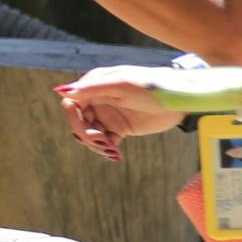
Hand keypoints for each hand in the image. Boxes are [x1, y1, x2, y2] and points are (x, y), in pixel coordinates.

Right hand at [53, 66, 188, 161]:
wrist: (181, 99)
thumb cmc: (152, 85)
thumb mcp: (122, 85)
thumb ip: (92, 88)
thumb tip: (61, 90)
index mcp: (94, 85)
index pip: (71, 103)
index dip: (74, 118)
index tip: (87, 128)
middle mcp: (97, 100)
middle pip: (78, 121)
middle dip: (86, 134)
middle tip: (103, 141)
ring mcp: (108, 115)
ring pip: (89, 134)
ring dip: (96, 145)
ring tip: (112, 150)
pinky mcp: (119, 128)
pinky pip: (105, 142)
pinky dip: (107, 150)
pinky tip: (117, 155)